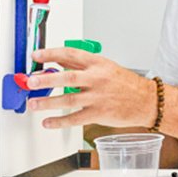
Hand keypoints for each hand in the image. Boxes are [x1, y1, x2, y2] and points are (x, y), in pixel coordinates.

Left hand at [25, 47, 155, 129]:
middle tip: (30, 81)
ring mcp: (98, 97)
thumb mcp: (105, 67)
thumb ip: (81, 65)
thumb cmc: (126, 84)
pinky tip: (48, 122)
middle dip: (47, 79)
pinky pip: (75, 118)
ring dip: (47, 102)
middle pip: (68, 77)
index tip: (37, 55)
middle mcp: (97, 79)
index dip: (52, 54)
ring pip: (68, 99)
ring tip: (33, 103)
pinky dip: (59, 121)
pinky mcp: (99, 114)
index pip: (71, 54)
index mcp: (98, 64)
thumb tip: (57, 61)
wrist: (146, 101)